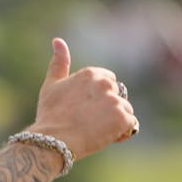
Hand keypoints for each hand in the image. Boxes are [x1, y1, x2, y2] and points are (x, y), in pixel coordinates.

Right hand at [28, 38, 138, 160]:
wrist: (52, 141)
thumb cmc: (50, 115)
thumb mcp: (51, 86)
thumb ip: (58, 63)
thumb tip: (57, 40)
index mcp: (91, 74)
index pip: (109, 82)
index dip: (97, 98)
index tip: (83, 109)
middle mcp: (105, 84)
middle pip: (117, 96)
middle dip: (107, 109)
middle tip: (86, 122)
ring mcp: (115, 101)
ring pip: (124, 111)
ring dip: (114, 122)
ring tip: (93, 131)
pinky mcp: (122, 118)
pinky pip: (130, 126)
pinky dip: (120, 133)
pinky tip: (103, 136)